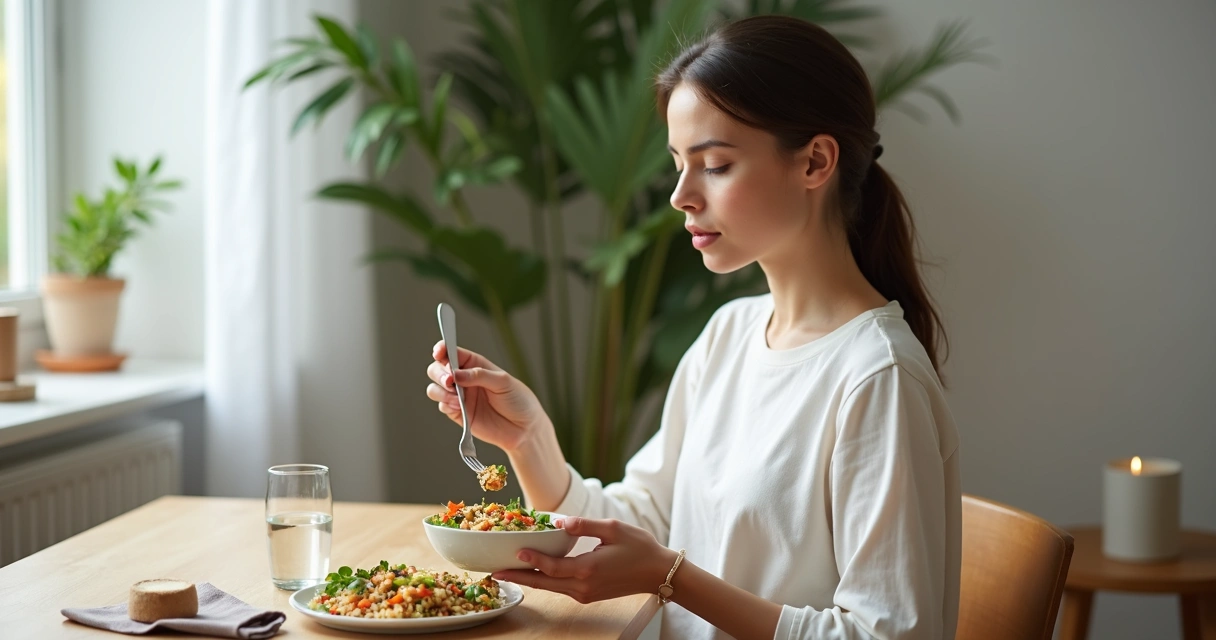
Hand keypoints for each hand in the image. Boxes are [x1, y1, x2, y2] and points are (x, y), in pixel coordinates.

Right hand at [425, 341, 549, 452]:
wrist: (524, 428)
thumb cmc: (518, 400)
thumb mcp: (503, 382)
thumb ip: (479, 375)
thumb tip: (456, 373)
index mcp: (475, 365)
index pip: (452, 352)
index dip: (442, 350)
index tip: (439, 353)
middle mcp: (464, 379)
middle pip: (437, 369)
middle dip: (439, 373)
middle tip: (449, 380)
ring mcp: (460, 396)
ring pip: (435, 388)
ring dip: (440, 391)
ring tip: (456, 398)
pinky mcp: (458, 414)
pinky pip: (442, 406)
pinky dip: (445, 405)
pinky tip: (458, 408)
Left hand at [491, 517, 678, 603]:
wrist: (658, 573)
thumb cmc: (640, 548)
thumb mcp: (613, 528)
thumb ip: (584, 524)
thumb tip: (560, 520)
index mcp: (588, 569)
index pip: (552, 567)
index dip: (532, 560)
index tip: (515, 552)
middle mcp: (583, 586)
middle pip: (544, 584)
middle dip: (519, 578)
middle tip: (495, 573)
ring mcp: (585, 594)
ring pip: (551, 588)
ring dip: (529, 581)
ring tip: (508, 573)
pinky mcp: (588, 595)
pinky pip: (560, 589)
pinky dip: (545, 582)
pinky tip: (534, 574)